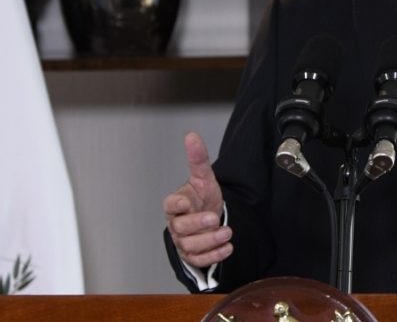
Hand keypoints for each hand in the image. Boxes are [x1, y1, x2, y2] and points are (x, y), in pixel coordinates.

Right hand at [164, 131, 231, 268]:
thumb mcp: (204, 178)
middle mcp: (177, 224)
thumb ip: (198, 159)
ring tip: (227, 232)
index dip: (177, 205)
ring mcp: (183, 241)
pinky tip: (227, 247)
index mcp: (176, 205)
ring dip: (210, 241)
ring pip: (190, 246)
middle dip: (198, 225)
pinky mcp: (193, 255)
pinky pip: (199, 260)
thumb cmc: (202, 198)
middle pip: (180, 229)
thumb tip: (191, 136)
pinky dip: (214, 256)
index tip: (188, 203)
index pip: (169, 205)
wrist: (210, 217)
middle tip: (214, 218)